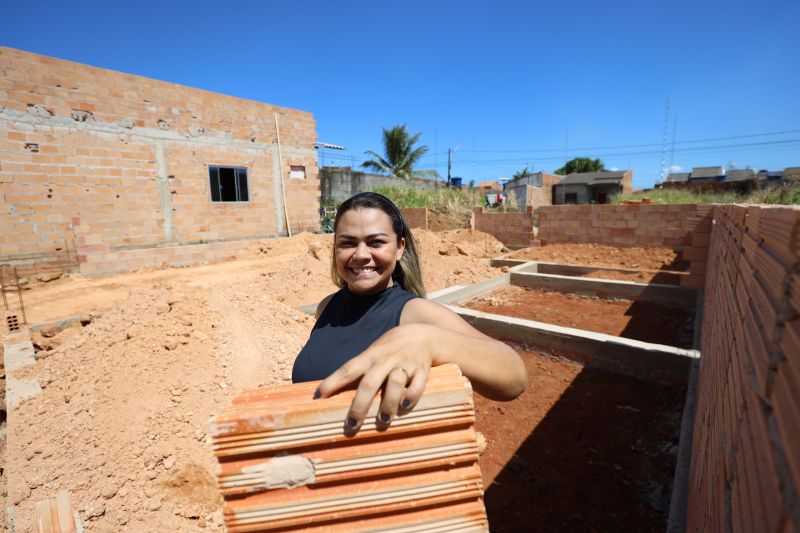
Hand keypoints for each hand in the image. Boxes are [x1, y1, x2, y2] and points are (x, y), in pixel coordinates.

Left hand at [314, 324, 436, 432]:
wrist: (421, 335)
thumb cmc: (389, 350)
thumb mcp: (372, 354)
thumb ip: (358, 372)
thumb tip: (332, 394)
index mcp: (369, 356)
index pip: (347, 369)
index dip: (332, 382)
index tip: (318, 396)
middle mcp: (385, 360)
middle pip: (369, 383)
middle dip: (359, 406)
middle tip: (352, 425)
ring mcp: (404, 364)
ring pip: (394, 383)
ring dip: (388, 404)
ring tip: (383, 420)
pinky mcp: (422, 370)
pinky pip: (418, 384)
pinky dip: (411, 396)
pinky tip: (405, 406)